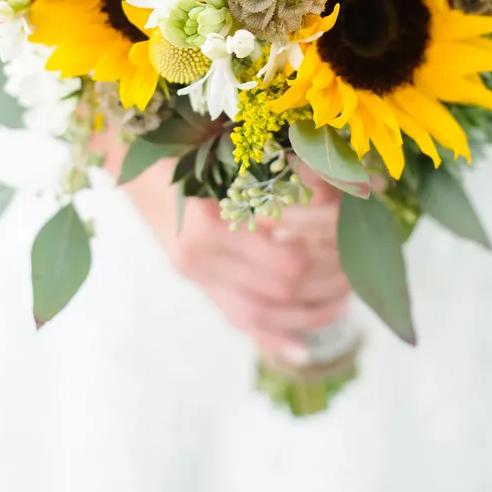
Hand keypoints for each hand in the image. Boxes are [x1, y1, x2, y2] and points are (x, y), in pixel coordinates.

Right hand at [122, 155, 349, 358]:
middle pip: (279, 289)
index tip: (350, 228)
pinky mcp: (195, 282)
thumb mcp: (235, 150)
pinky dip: (272, 338)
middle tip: (355, 263)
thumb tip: (367, 182)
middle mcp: (198, 258)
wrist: (124, 156)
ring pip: (262, 314)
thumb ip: (293, 168)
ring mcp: (194, 274)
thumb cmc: (182, 141)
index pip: (287, 258)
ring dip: (310, 312)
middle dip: (325, 280)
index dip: (326, 251)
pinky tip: (303, 351)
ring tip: (344, 297)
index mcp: (209, 224)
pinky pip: (236, 320)